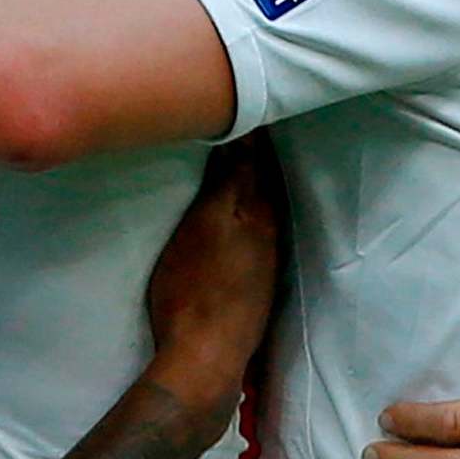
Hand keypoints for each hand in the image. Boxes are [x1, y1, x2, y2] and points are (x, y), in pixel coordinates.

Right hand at [143, 135, 285, 436]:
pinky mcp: (256, 282)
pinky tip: (243, 207)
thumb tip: (238, 143)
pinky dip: (254, 205)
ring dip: (256, 177)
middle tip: (243, 118)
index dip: (249, 132)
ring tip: (243, 153)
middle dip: (256, 150)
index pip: (255, 159)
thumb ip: (222, 185)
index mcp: (254, 212)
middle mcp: (267, 231)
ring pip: (265, 203)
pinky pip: (261, 227)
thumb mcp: (199, 227)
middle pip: (264, 179)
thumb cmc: (192, 291)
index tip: (240, 99)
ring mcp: (265, 258)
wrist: (205, 359)